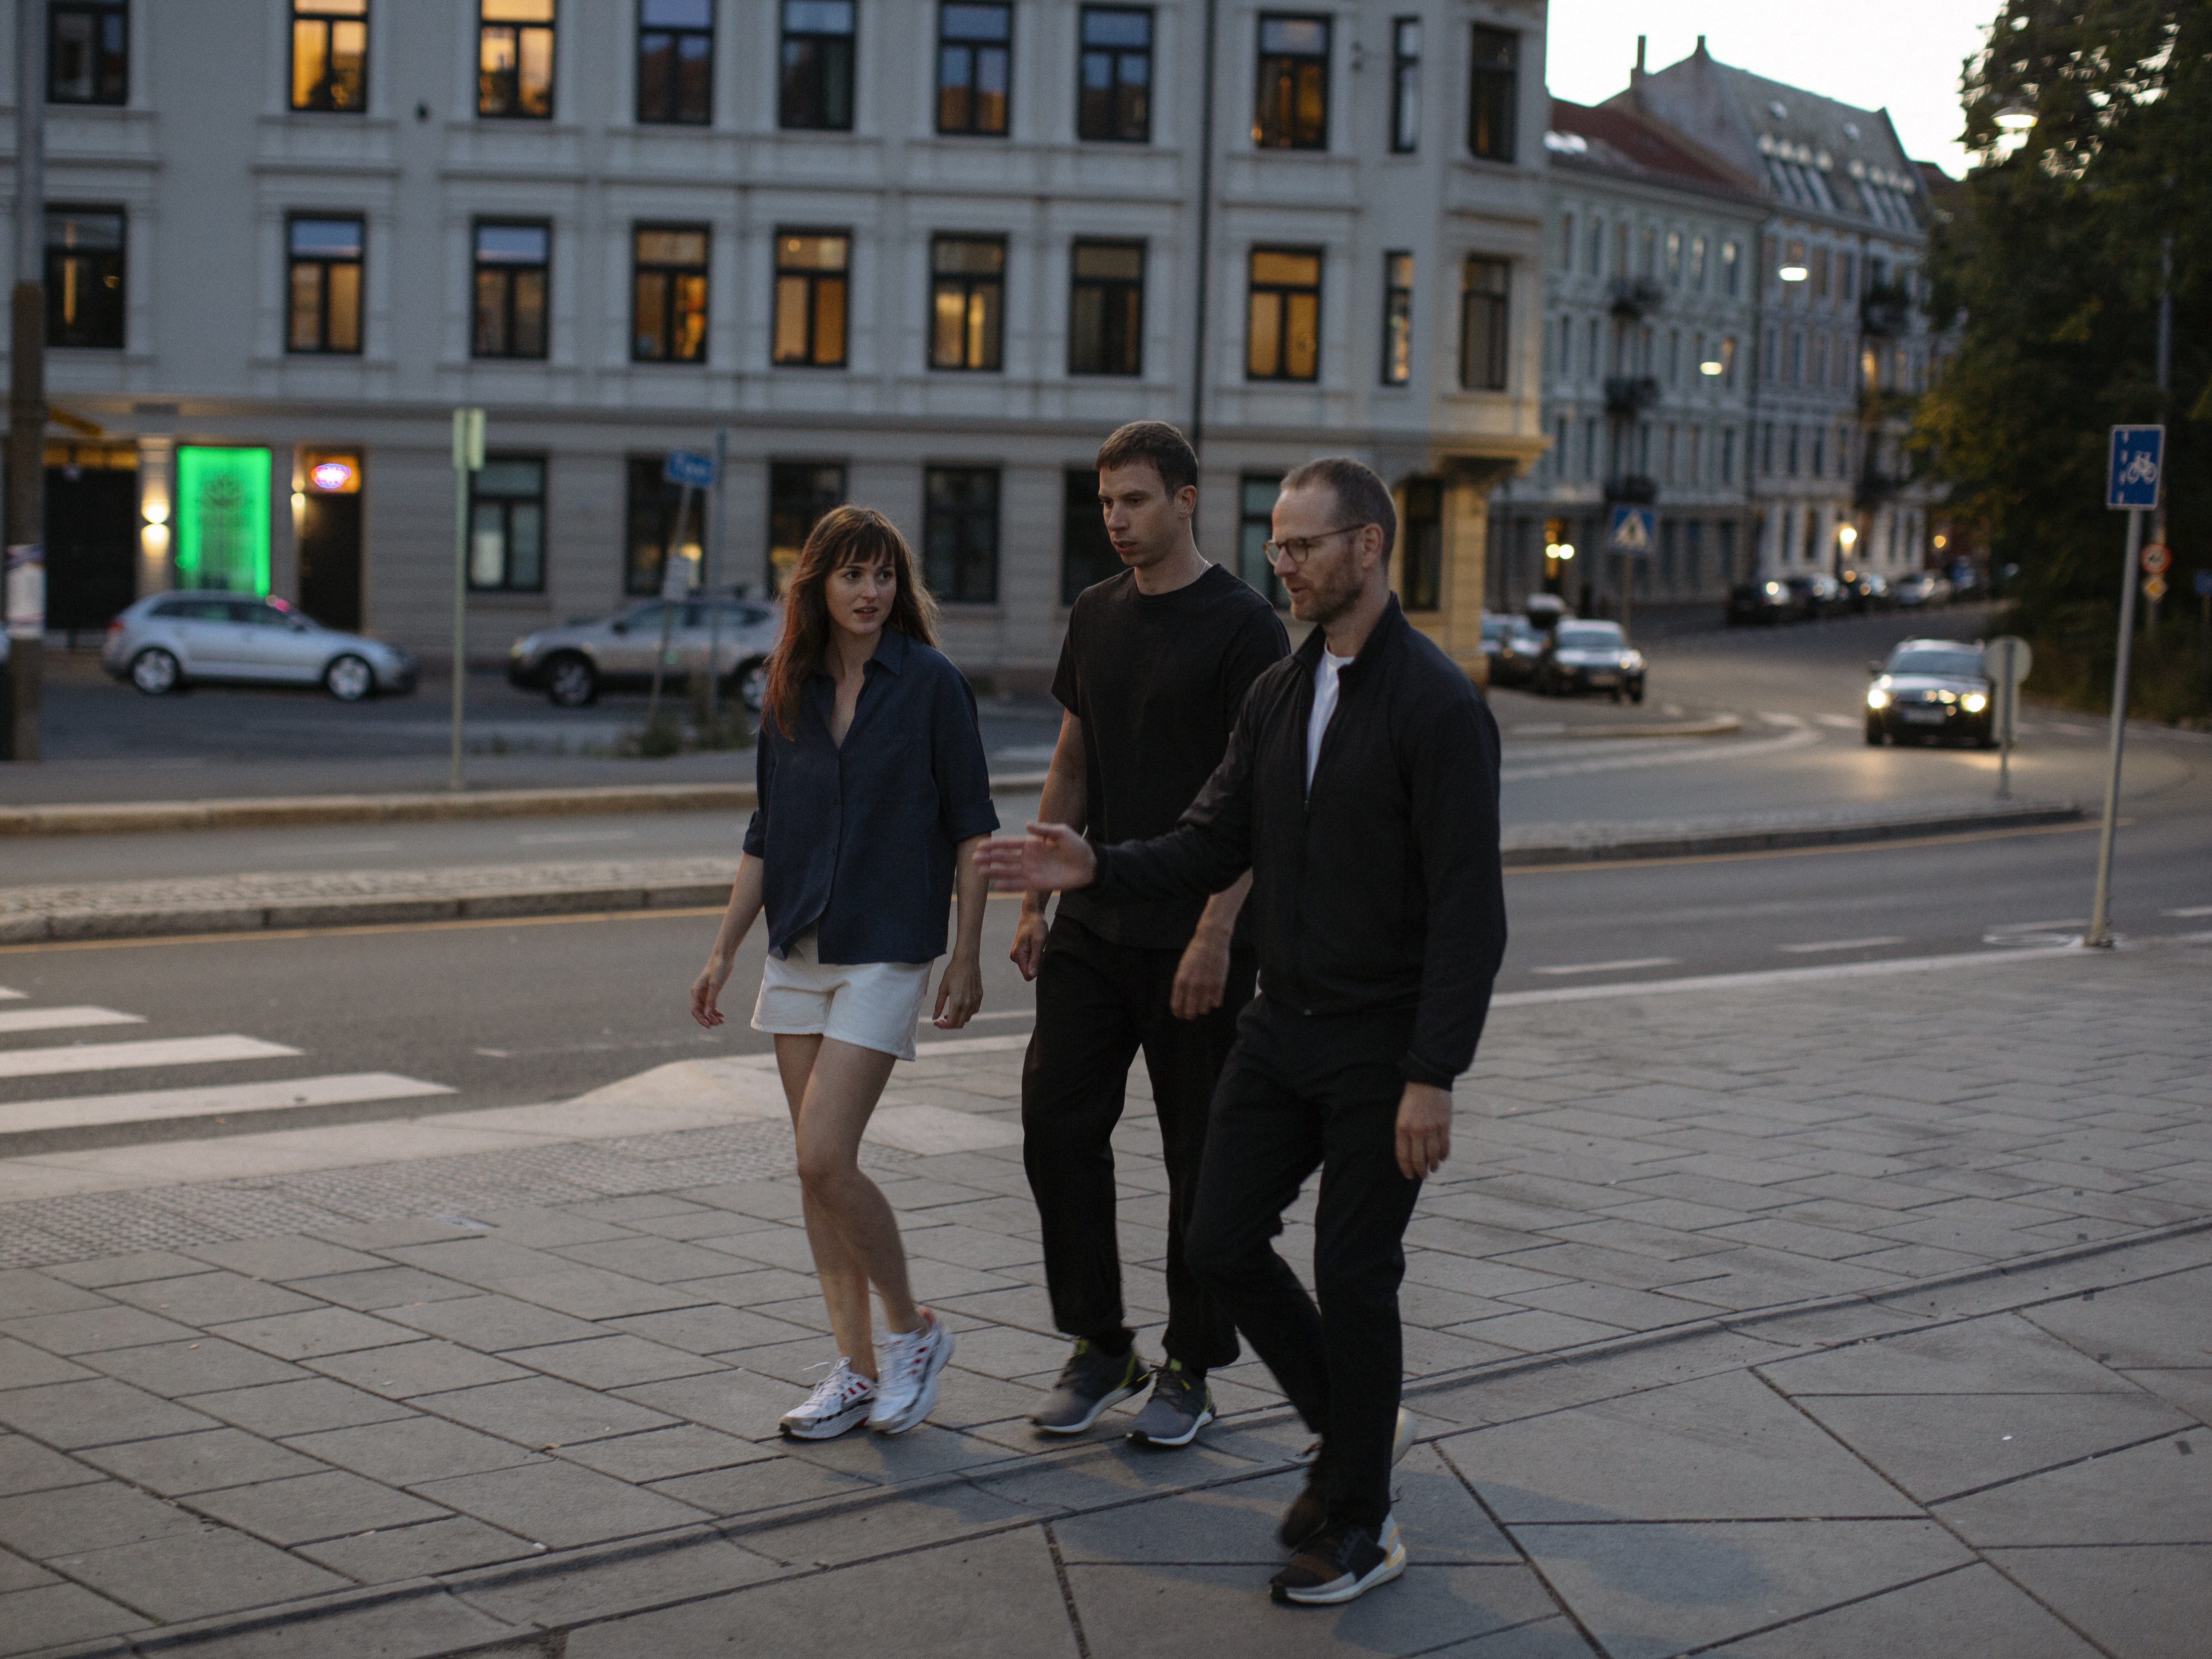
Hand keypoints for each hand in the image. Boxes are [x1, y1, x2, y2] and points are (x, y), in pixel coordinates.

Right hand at [690, 956, 732, 1028]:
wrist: (723, 957)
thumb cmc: (718, 968)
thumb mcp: (715, 985)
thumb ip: (711, 999)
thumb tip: (708, 1013)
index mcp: (696, 992)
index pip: (695, 1010)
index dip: (701, 1019)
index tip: (709, 1025)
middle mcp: (698, 994)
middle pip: (700, 1012)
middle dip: (708, 1019)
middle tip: (719, 1024)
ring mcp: (705, 993)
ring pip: (706, 1009)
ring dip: (712, 1017)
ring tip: (721, 1021)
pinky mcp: (712, 991)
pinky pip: (711, 1005)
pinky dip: (715, 1011)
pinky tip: (722, 1015)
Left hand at [933, 951, 982, 1029]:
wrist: (967, 960)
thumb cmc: (953, 972)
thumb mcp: (942, 988)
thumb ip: (939, 1005)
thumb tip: (934, 1017)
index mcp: (957, 1002)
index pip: (951, 1023)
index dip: (943, 1026)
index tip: (936, 1021)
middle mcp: (968, 1004)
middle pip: (959, 1024)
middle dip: (949, 1024)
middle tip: (942, 1018)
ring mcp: (975, 1001)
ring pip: (967, 1018)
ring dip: (958, 1019)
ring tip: (950, 1012)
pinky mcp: (980, 996)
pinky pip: (974, 1011)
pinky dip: (966, 1013)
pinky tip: (960, 1006)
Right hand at [977, 823, 1096, 893]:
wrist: (1089, 865)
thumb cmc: (1077, 846)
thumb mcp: (1062, 833)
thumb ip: (1044, 830)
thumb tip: (1027, 825)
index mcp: (1033, 844)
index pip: (1009, 844)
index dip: (995, 845)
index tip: (980, 845)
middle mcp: (1029, 858)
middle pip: (1005, 858)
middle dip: (990, 858)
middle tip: (974, 859)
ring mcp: (1032, 872)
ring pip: (1009, 872)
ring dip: (995, 872)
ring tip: (981, 872)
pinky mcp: (1038, 884)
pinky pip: (1020, 886)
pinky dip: (1008, 886)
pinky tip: (997, 886)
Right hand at [1010, 904, 1049, 981]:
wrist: (1032, 914)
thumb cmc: (1036, 926)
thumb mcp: (1038, 942)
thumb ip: (1035, 959)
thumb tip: (1032, 976)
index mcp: (1018, 955)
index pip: (1028, 975)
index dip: (1038, 970)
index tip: (1042, 958)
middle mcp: (1015, 957)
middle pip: (1029, 971)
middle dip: (1038, 964)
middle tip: (1041, 950)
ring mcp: (1017, 955)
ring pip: (1030, 966)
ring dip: (1037, 959)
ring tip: (1039, 946)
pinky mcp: (1020, 952)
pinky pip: (1029, 960)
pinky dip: (1036, 955)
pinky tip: (1037, 946)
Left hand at [1170, 930, 1231, 1019]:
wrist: (1211, 940)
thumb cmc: (1195, 953)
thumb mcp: (1182, 968)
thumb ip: (1181, 985)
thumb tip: (1182, 1001)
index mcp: (1180, 981)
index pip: (1176, 1006)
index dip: (1178, 1013)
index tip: (1180, 1014)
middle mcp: (1192, 985)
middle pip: (1190, 1012)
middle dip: (1189, 1015)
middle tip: (1191, 1014)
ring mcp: (1206, 986)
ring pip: (1204, 1010)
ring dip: (1202, 1008)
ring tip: (1203, 1002)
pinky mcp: (1219, 984)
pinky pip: (1216, 1003)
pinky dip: (1213, 1002)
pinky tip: (1212, 996)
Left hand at [1394, 1082, 1451, 1179]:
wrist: (1428, 1081)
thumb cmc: (1412, 1098)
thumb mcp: (1401, 1115)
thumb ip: (1404, 1133)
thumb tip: (1409, 1152)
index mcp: (1402, 1128)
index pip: (1403, 1155)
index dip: (1406, 1168)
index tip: (1409, 1176)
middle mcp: (1416, 1131)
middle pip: (1418, 1159)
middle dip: (1420, 1171)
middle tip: (1422, 1175)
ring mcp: (1431, 1129)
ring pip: (1433, 1155)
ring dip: (1433, 1165)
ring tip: (1433, 1169)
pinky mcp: (1444, 1125)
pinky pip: (1445, 1146)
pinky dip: (1443, 1155)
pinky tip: (1442, 1158)